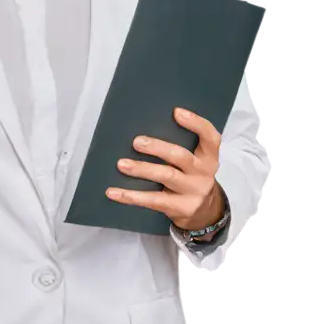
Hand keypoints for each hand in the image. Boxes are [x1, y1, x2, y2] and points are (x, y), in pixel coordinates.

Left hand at [105, 107, 224, 231]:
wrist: (204, 212)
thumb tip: (144, 126)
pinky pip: (153, 200)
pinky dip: (131, 196)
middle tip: (136, 142)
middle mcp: (203, 173)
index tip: (176, 112)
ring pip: (166, 176)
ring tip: (122, 164)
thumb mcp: (194, 160)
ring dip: (142, 169)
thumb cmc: (191, 176)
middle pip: (181, 156)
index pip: (210, 137)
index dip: (196, 123)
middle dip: (158, 147)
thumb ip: (181, 145)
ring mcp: (193, 191)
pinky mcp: (180, 208)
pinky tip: (114, 192)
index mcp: (209, 156)